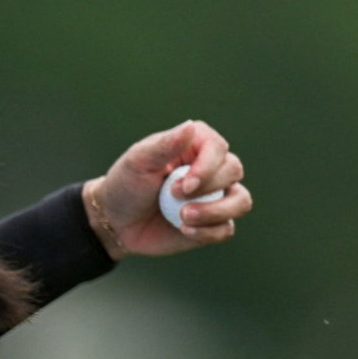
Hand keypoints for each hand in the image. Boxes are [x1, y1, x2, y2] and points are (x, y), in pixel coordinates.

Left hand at [84, 119, 250, 258]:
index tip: (184, 185)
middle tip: (173, 195)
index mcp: (194, 146)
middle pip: (234, 170)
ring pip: (241, 201)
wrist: (116, 221)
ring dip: (216, 212)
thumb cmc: (126, 184)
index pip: (218, 147)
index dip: (208, 167)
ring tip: (184, 218)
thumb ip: (165, 145)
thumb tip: (190, 126)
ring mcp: (215, 197)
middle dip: (208, 187)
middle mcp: (210, 169)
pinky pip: (227, 229)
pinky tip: (184, 230)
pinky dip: (208, 232)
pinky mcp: (214, 223)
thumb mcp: (138, 161)